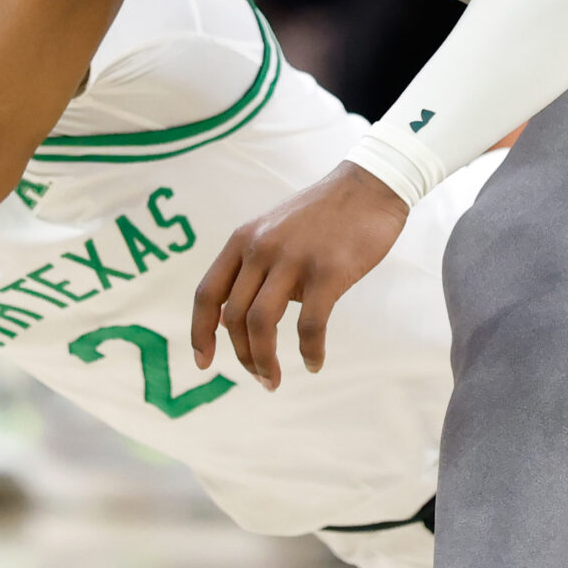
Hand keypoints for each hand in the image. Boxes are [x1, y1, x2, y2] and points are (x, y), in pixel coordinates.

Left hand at [189, 162, 407, 387]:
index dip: (199, 333)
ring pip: (262, 325)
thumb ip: (253, 270)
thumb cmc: (322, 216)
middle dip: (242, 356)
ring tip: (273, 381)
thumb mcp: (273, 232)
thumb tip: (233, 322)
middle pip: (234, 317)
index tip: (203, 362)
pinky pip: (309, 326)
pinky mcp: (328, 272)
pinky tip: (313, 363)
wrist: (368, 187)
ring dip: (263, 361)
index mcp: (243, 241)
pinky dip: (309, 352)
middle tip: (260, 378)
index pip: (207, 294)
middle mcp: (261, 249)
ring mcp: (293, 260)